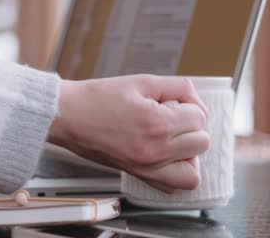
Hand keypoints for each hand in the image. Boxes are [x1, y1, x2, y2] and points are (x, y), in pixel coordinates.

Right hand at [48, 75, 209, 192]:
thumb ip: (178, 87)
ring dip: (188, 155)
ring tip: (173, 141)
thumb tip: (196, 102)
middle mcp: (155, 150)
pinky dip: (175, 173)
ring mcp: (146, 167)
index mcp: (158, 123)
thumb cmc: (97, 98)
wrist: (68, 115)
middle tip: (171, 119)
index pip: (199, 118)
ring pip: (193, 173)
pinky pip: (172, 187)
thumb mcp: (141, 81)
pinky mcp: (137, 174)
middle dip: (190, 128)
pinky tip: (165, 156)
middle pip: (201, 143)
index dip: (187, 106)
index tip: (171, 103)